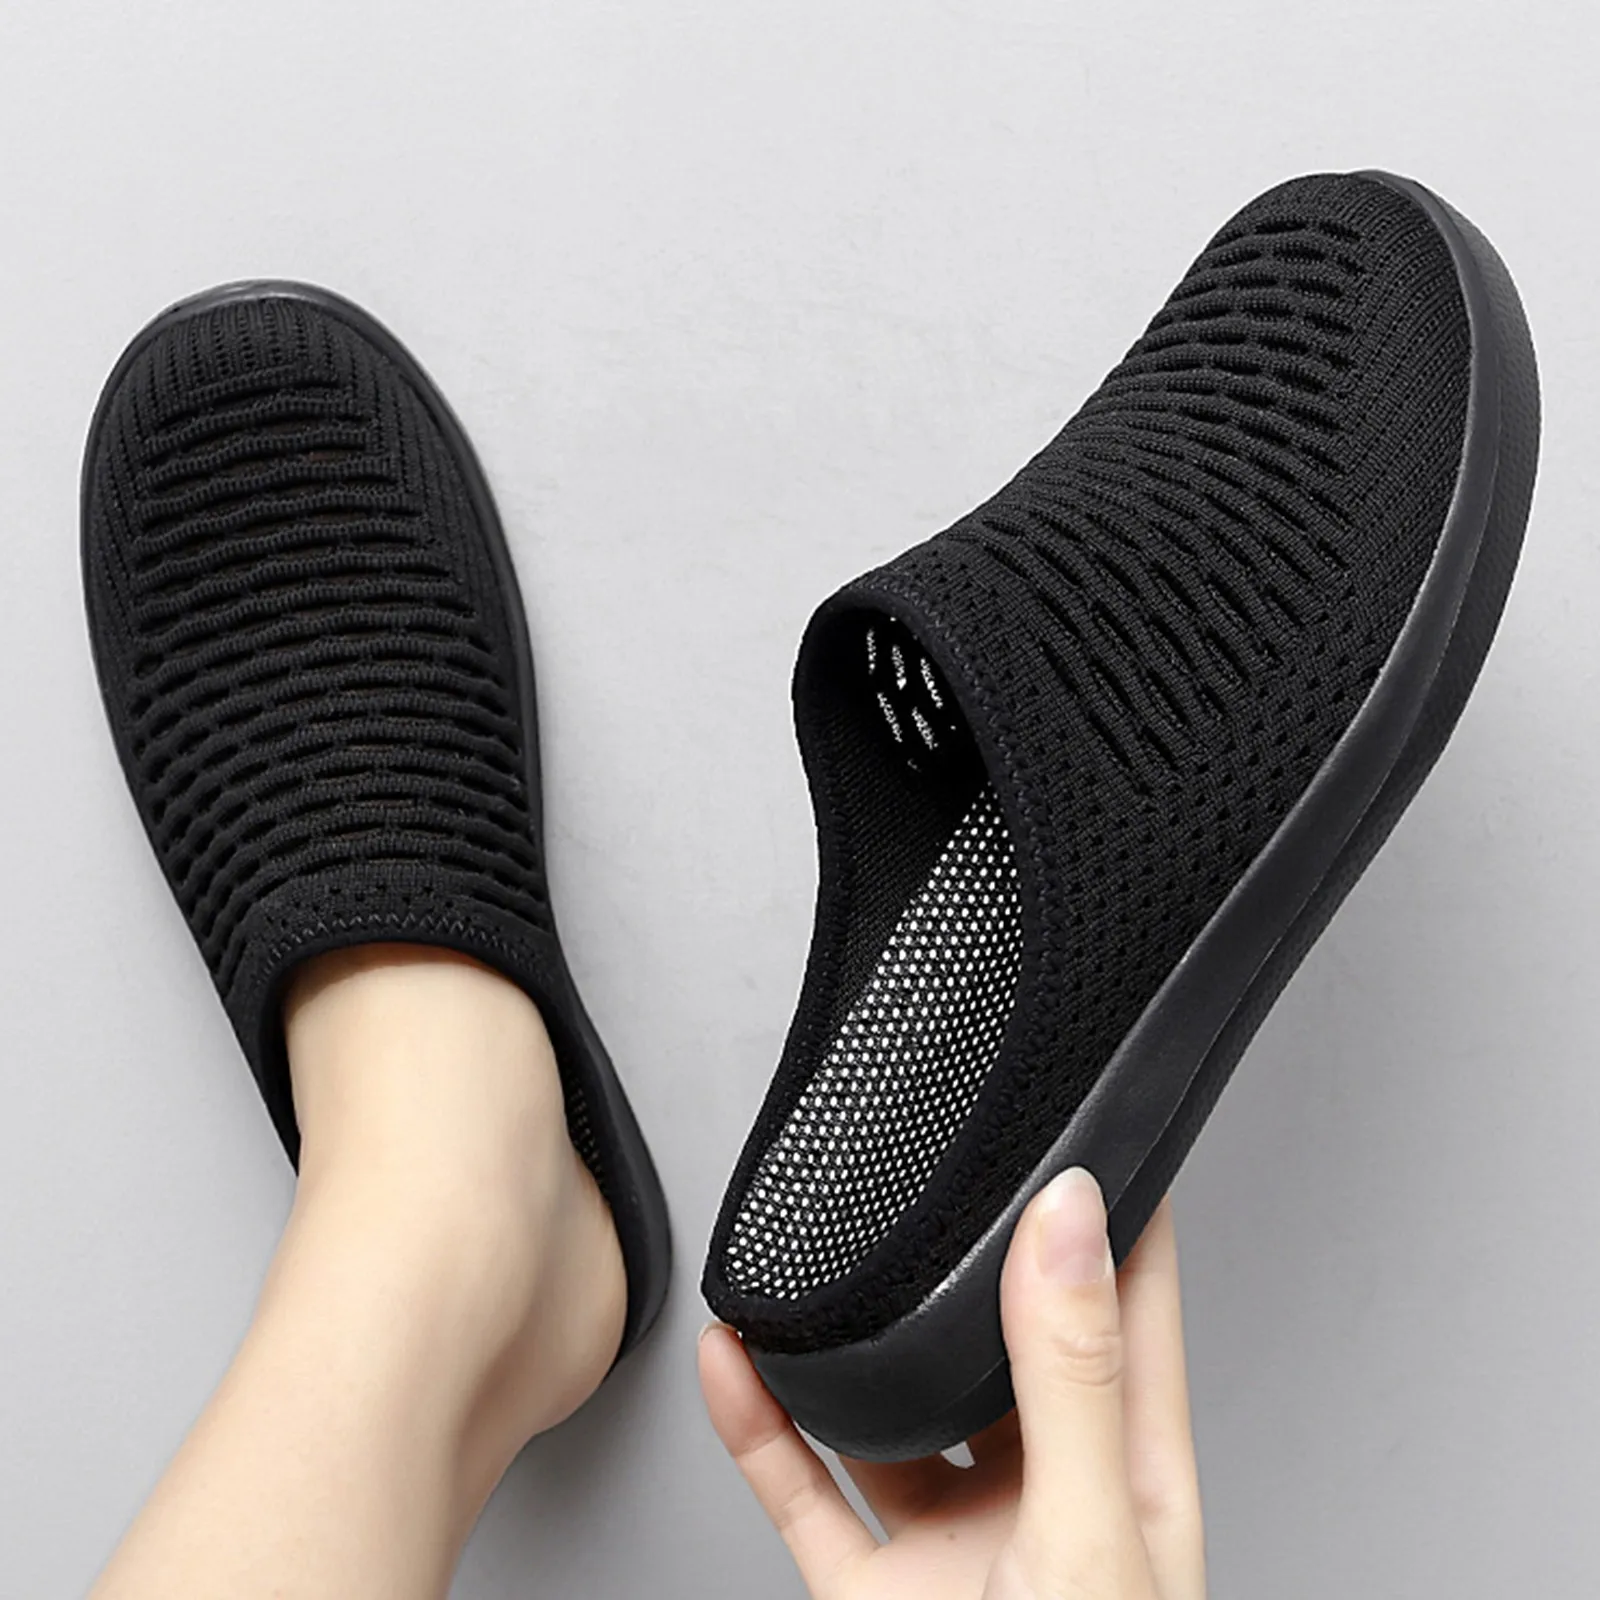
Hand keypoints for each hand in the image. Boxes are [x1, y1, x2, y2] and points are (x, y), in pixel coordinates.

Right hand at [699, 1170, 1203, 1598]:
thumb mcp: (1089, 1538)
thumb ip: (1071, 1377)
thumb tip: (1070, 1218)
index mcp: (1130, 1472)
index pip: (1133, 1303)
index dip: (1116, 1204)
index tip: (1087, 1113)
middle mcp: (1042, 1493)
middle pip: (1005, 1340)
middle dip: (968, 1257)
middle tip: (939, 1161)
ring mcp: (954, 1541)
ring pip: (893, 1406)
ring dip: (852, 1337)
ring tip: (823, 1252)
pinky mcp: (875, 1591)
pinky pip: (805, 1487)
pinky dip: (762, 1424)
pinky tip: (739, 1361)